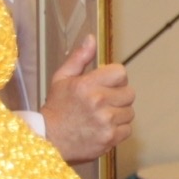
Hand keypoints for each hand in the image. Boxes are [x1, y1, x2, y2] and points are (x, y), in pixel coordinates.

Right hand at [41, 35, 133, 162]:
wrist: (49, 139)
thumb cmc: (57, 108)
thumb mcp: (62, 78)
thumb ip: (79, 58)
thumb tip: (92, 39)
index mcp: (87, 85)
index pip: (121, 73)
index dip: (115, 79)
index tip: (105, 85)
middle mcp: (98, 102)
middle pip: (129, 93)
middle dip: (118, 96)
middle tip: (103, 102)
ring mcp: (105, 122)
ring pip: (129, 112)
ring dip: (119, 114)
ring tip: (101, 116)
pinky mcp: (110, 138)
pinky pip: (127, 129)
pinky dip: (118, 130)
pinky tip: (103, 128)